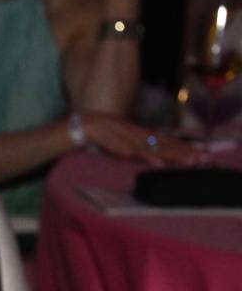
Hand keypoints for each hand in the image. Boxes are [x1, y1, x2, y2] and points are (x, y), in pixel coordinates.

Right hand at [77, 113, 207, 164]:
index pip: (168, 141)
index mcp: (143, 135)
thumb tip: (148, 154)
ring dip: (174, 155)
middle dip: (186, 151)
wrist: (85, 125)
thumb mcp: (124, 140)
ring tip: (190, 162)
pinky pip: (137, 154)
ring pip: (157, 149)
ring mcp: (133, 142)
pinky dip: (148, 158)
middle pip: (168, 145)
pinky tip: (159, 164)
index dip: (184, 147)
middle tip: (205, 158)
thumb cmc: (102, 135)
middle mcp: (142, 136)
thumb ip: (136, 146)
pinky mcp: (121, 148)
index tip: (200, 153)